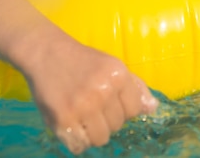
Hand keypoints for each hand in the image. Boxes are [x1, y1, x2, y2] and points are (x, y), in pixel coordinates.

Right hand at [24, 35, 157, 154]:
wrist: (46, 53)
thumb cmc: (83, 60)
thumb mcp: (112, 65)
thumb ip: (134, 87)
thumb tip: (153, 108)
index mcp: (117, 75)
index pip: (134, 110)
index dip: (123, 108)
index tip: (110, 100)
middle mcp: (102, 91)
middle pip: (117, 126)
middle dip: (106, 119)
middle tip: (92, 104)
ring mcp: (82, 107)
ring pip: (101, 139)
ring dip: (93, 131)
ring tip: (83, 115)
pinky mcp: (63, 120)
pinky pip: (79, 147)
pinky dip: (77, 140)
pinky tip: (72, 123)